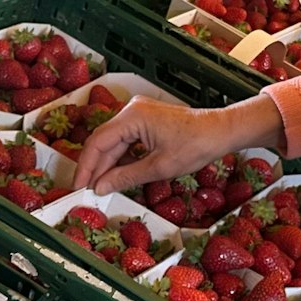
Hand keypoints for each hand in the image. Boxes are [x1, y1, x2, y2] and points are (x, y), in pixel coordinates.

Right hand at [73, 94, 285, 196]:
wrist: (221, 131)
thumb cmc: (196, 146)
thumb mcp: (159, 167)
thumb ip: (125, 176)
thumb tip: (100, 187)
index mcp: (132, 116)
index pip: (98, 142)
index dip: (86, 166)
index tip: (79, 186)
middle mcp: (132, 110)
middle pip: (104, 141)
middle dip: (95, 167)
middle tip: (86, 190)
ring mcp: (139, 113)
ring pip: (114, 141)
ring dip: (107, 164)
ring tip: (100, 186)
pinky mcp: (146, 120)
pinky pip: (126, 139)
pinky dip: (121, 157)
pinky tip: (117, 175)